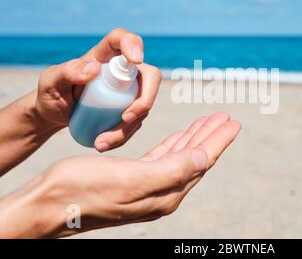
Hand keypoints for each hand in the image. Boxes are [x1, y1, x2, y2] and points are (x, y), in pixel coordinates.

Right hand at [0, 112, 239, 237]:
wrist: (50, 203)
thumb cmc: (85, 189)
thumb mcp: (132, 179)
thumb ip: (172, 170)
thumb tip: (203, 159)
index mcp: (165, 193)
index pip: (201, 161)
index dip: (218, 140)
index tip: (233, 122)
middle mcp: (161, 192)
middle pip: (195, 157)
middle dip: (211, 135)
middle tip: (225, 116)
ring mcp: (147, 186)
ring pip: (180, 155)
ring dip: (194, 135)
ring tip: (208, 120)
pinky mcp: (133, 178)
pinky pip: (162, 157)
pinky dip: (174, 143)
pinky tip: (180, 135)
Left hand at [35, 28, 161, 151]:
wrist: (54, 115)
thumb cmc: (51, 92)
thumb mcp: (51, 81)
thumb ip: (67, 71)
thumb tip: (94, 69)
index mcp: (103, 56)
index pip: (122, 40)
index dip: (134, 44)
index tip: (136, 59)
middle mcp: (121, 71)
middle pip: (149, 76)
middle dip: (145, 100)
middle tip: (126, 119)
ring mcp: (129, 91)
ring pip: (144, 105)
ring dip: (128, 127)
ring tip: (100, 142)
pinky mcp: (129, 109)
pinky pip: (136, 123)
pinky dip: (123, 136)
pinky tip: (103, 143)